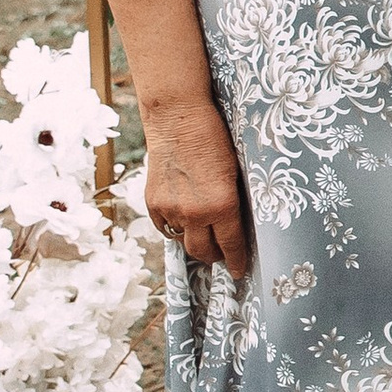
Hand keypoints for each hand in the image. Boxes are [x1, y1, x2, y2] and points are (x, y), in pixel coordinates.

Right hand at [141, 98, 247, 274]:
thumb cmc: (215, 138)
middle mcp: (195, 213)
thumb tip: (235, 224)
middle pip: (204, 252)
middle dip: (214, 256)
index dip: (236, 261)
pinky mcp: (153, 203)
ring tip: (203, 235)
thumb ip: (233, 201)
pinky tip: (183, 220)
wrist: (178, 118)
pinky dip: (175, 228)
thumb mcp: (235, 171)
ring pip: (183, 241)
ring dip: (194, 241)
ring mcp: (171, 209)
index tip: (238, 272)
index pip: (232, 245)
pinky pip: (166, 228)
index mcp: (223, 205)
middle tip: (221, 255)